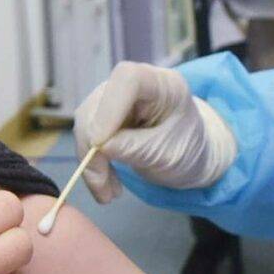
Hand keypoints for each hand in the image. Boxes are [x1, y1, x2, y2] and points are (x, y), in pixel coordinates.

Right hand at [73, 63, 238, 203]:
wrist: (188, 155)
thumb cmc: (187, 150)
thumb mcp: (168, 155)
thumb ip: (137, 148)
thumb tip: (100, 147)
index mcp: (164, 85)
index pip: (127, 79)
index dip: (109, 109)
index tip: (100, 145)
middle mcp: (135, 83)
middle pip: (98, 104)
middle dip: (94, 149)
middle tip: (104, 190)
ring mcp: (116, 97)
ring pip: (85, 122)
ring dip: (90, 161)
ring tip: (108, 194)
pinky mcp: (103, 113)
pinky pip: (86, 136)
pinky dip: (91, 163)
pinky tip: (105, 184)